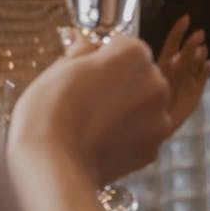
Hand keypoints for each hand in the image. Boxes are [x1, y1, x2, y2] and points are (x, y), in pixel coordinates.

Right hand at [9, 35, 171, 184]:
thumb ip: (82, 52)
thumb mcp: (60, 67)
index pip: (123, 46)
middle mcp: (156, 83)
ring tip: (95, 125)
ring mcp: (159, 119)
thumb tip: (86, 45)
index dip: (101, 58)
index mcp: (134, 54)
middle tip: (88, 101)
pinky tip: (102, 143)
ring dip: (127, 112)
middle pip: (140, 77)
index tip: (84, 72)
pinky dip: (127, 138)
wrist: (53, 165)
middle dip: (120, 85)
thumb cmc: (50, 110)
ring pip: (144, 109)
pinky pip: (142, 136)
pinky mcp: (153, 150)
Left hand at [158, 14, 209, 131]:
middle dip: (192, 42)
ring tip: (202, 52)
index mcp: (164, 63)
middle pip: (186, 51)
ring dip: (199, 55)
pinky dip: (205, 70)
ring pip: (195, 63)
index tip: (186, 18)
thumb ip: (163, 66)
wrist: (155, 124)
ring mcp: (187, 79)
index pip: (172, 43)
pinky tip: (207, 65)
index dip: (179, 31)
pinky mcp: (196, 90)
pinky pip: (202, 77)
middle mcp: (177, 69)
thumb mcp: (152, 80)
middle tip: (199, 34)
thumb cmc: (147, 101)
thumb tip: (173, 52)